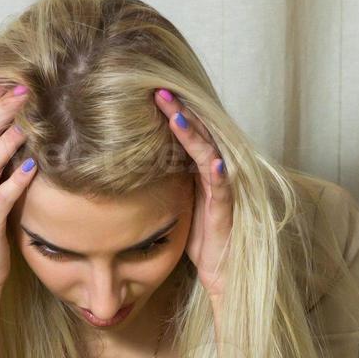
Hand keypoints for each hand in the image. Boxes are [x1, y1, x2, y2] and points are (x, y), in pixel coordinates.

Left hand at [154, 89, 231, 299]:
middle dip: (179, 110)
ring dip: (193, 133)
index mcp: (199, 169)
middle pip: (197, 133)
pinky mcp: (226, 208)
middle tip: (158, 89)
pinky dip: (218, 172)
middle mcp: (213, 172)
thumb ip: (164, 179)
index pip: (185, 133)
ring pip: (208, 153)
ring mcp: (221, 187)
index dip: (170, 112)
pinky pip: (223, 186)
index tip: (149, 92)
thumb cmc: (198, 236)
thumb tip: (132, 164)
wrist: (220, 269)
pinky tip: (213, 161)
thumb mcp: (175, 201)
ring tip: (176, 114)